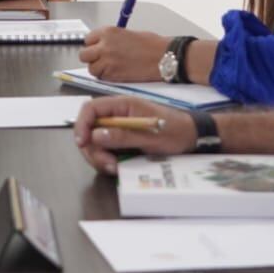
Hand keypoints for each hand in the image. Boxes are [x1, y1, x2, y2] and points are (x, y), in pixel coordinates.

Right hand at [72, 96, 195, 175]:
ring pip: (95, 142)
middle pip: (89, 128)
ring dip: (100, 156)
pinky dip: (107, 159)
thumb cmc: (174, 132)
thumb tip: (95, 135)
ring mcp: (118, 127)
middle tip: (106, 164)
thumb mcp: (149, 136)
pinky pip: (105, 149)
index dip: (81, 124)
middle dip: (92, 148)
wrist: (191, 137)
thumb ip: (122, 135)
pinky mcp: (121, 139)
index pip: (90, 108)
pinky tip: (118, 166)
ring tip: (114, 167)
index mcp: (122, 105)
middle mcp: (117, 114)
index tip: (82, 143)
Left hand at [78, 27, 169, 81]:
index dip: (93, 45)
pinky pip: (101, 78)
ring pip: (91, 68)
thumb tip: (102, 45)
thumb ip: (111, 39)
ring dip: (98, 69)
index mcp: (108, 32)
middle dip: (92, 58)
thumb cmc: (152, 45)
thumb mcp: (127, 34)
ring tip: (111, 67)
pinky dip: (106, 77)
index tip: (98, 48)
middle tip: (101, 60)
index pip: (88, 39)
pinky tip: (117, 73)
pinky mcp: (113, 75)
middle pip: (84, 55)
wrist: (164, 57)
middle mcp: (104, 46)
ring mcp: (107, 61)